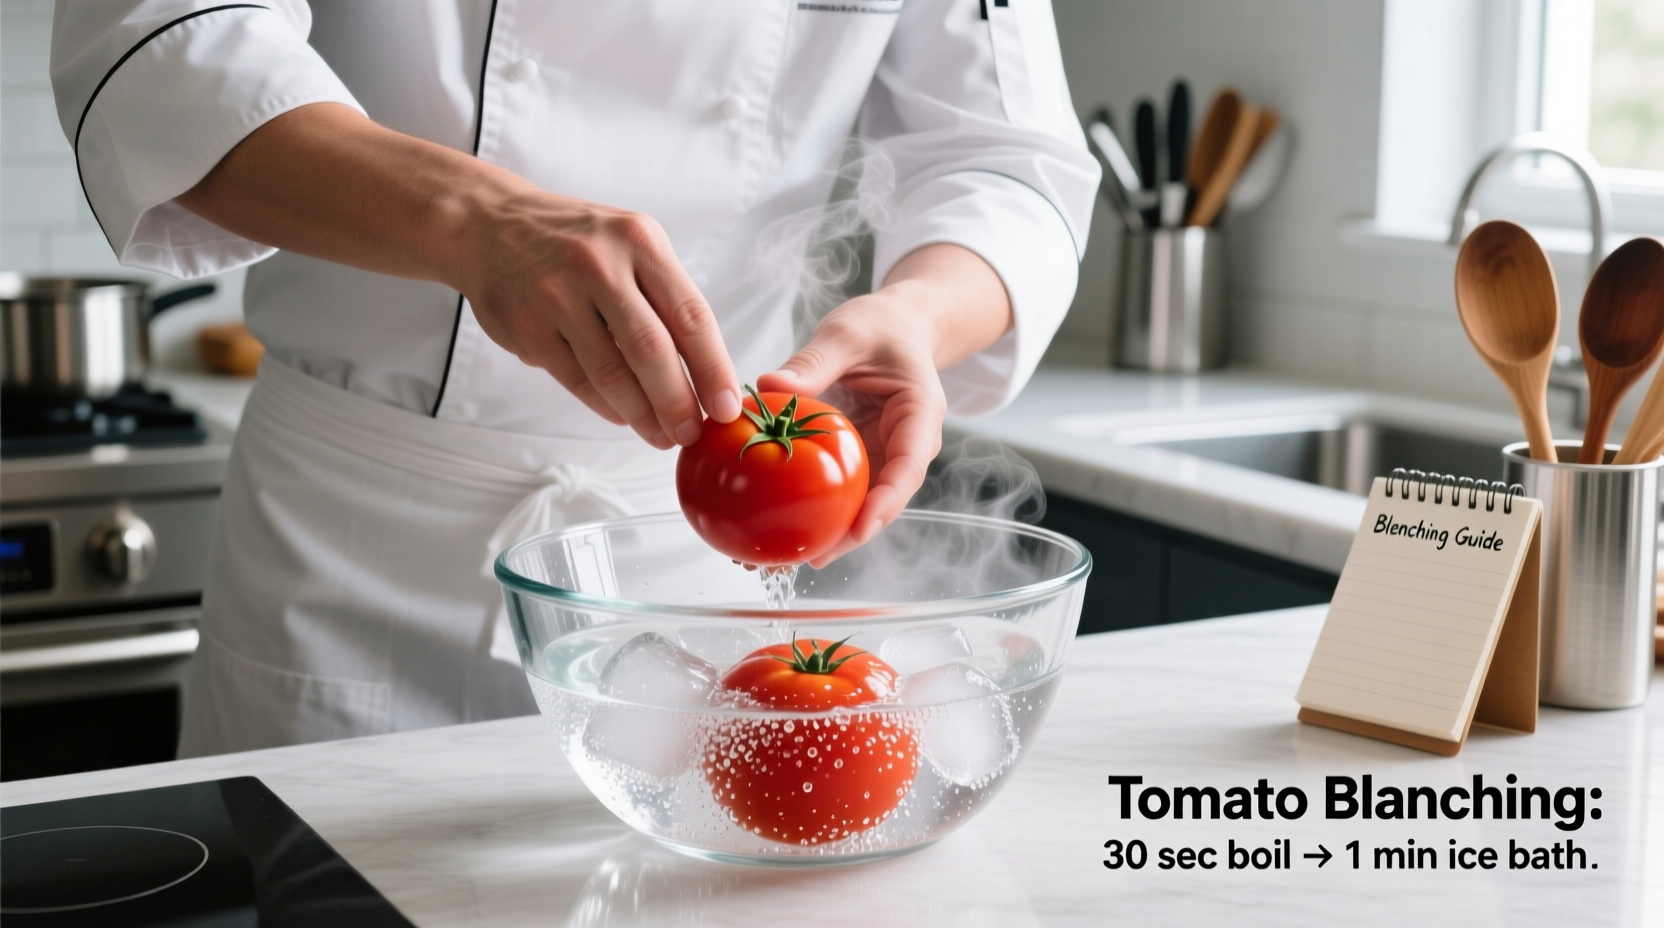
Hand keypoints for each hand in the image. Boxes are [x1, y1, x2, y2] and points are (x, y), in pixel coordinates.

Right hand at [453, 193, 741, 447]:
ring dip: (643, 414)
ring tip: (661, 435)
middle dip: (679, 402)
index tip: (728, 406)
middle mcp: (600, 264)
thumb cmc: (574, 242)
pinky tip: (624, 416)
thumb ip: (664, 297)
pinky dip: (606, 406)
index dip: (714, 368)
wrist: (489, 224)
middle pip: (652, 350)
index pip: (691, 315)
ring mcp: (559, 295)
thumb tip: (705, 373)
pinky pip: (578, 379)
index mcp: (639, 241)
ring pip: (613, 373)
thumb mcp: (628, 245)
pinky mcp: (528, 327)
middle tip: (693, 432)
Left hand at [756, 244, 1011, 565]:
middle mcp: (904, 444)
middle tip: (812, 558)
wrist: (896, 325)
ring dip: (829, 532)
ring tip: (788, 557)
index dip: (886, 502)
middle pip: (883, 499)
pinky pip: (839, 487)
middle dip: (851, 534)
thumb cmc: (882, 325)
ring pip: (860, 502)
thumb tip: (769, 386)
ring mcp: (881, 454)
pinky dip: (813, 506)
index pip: (908, 467)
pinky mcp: (858, 456)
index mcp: (918, 415)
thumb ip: (813, 362)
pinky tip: (778, 525)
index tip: (860, 527)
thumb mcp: (848, 334)